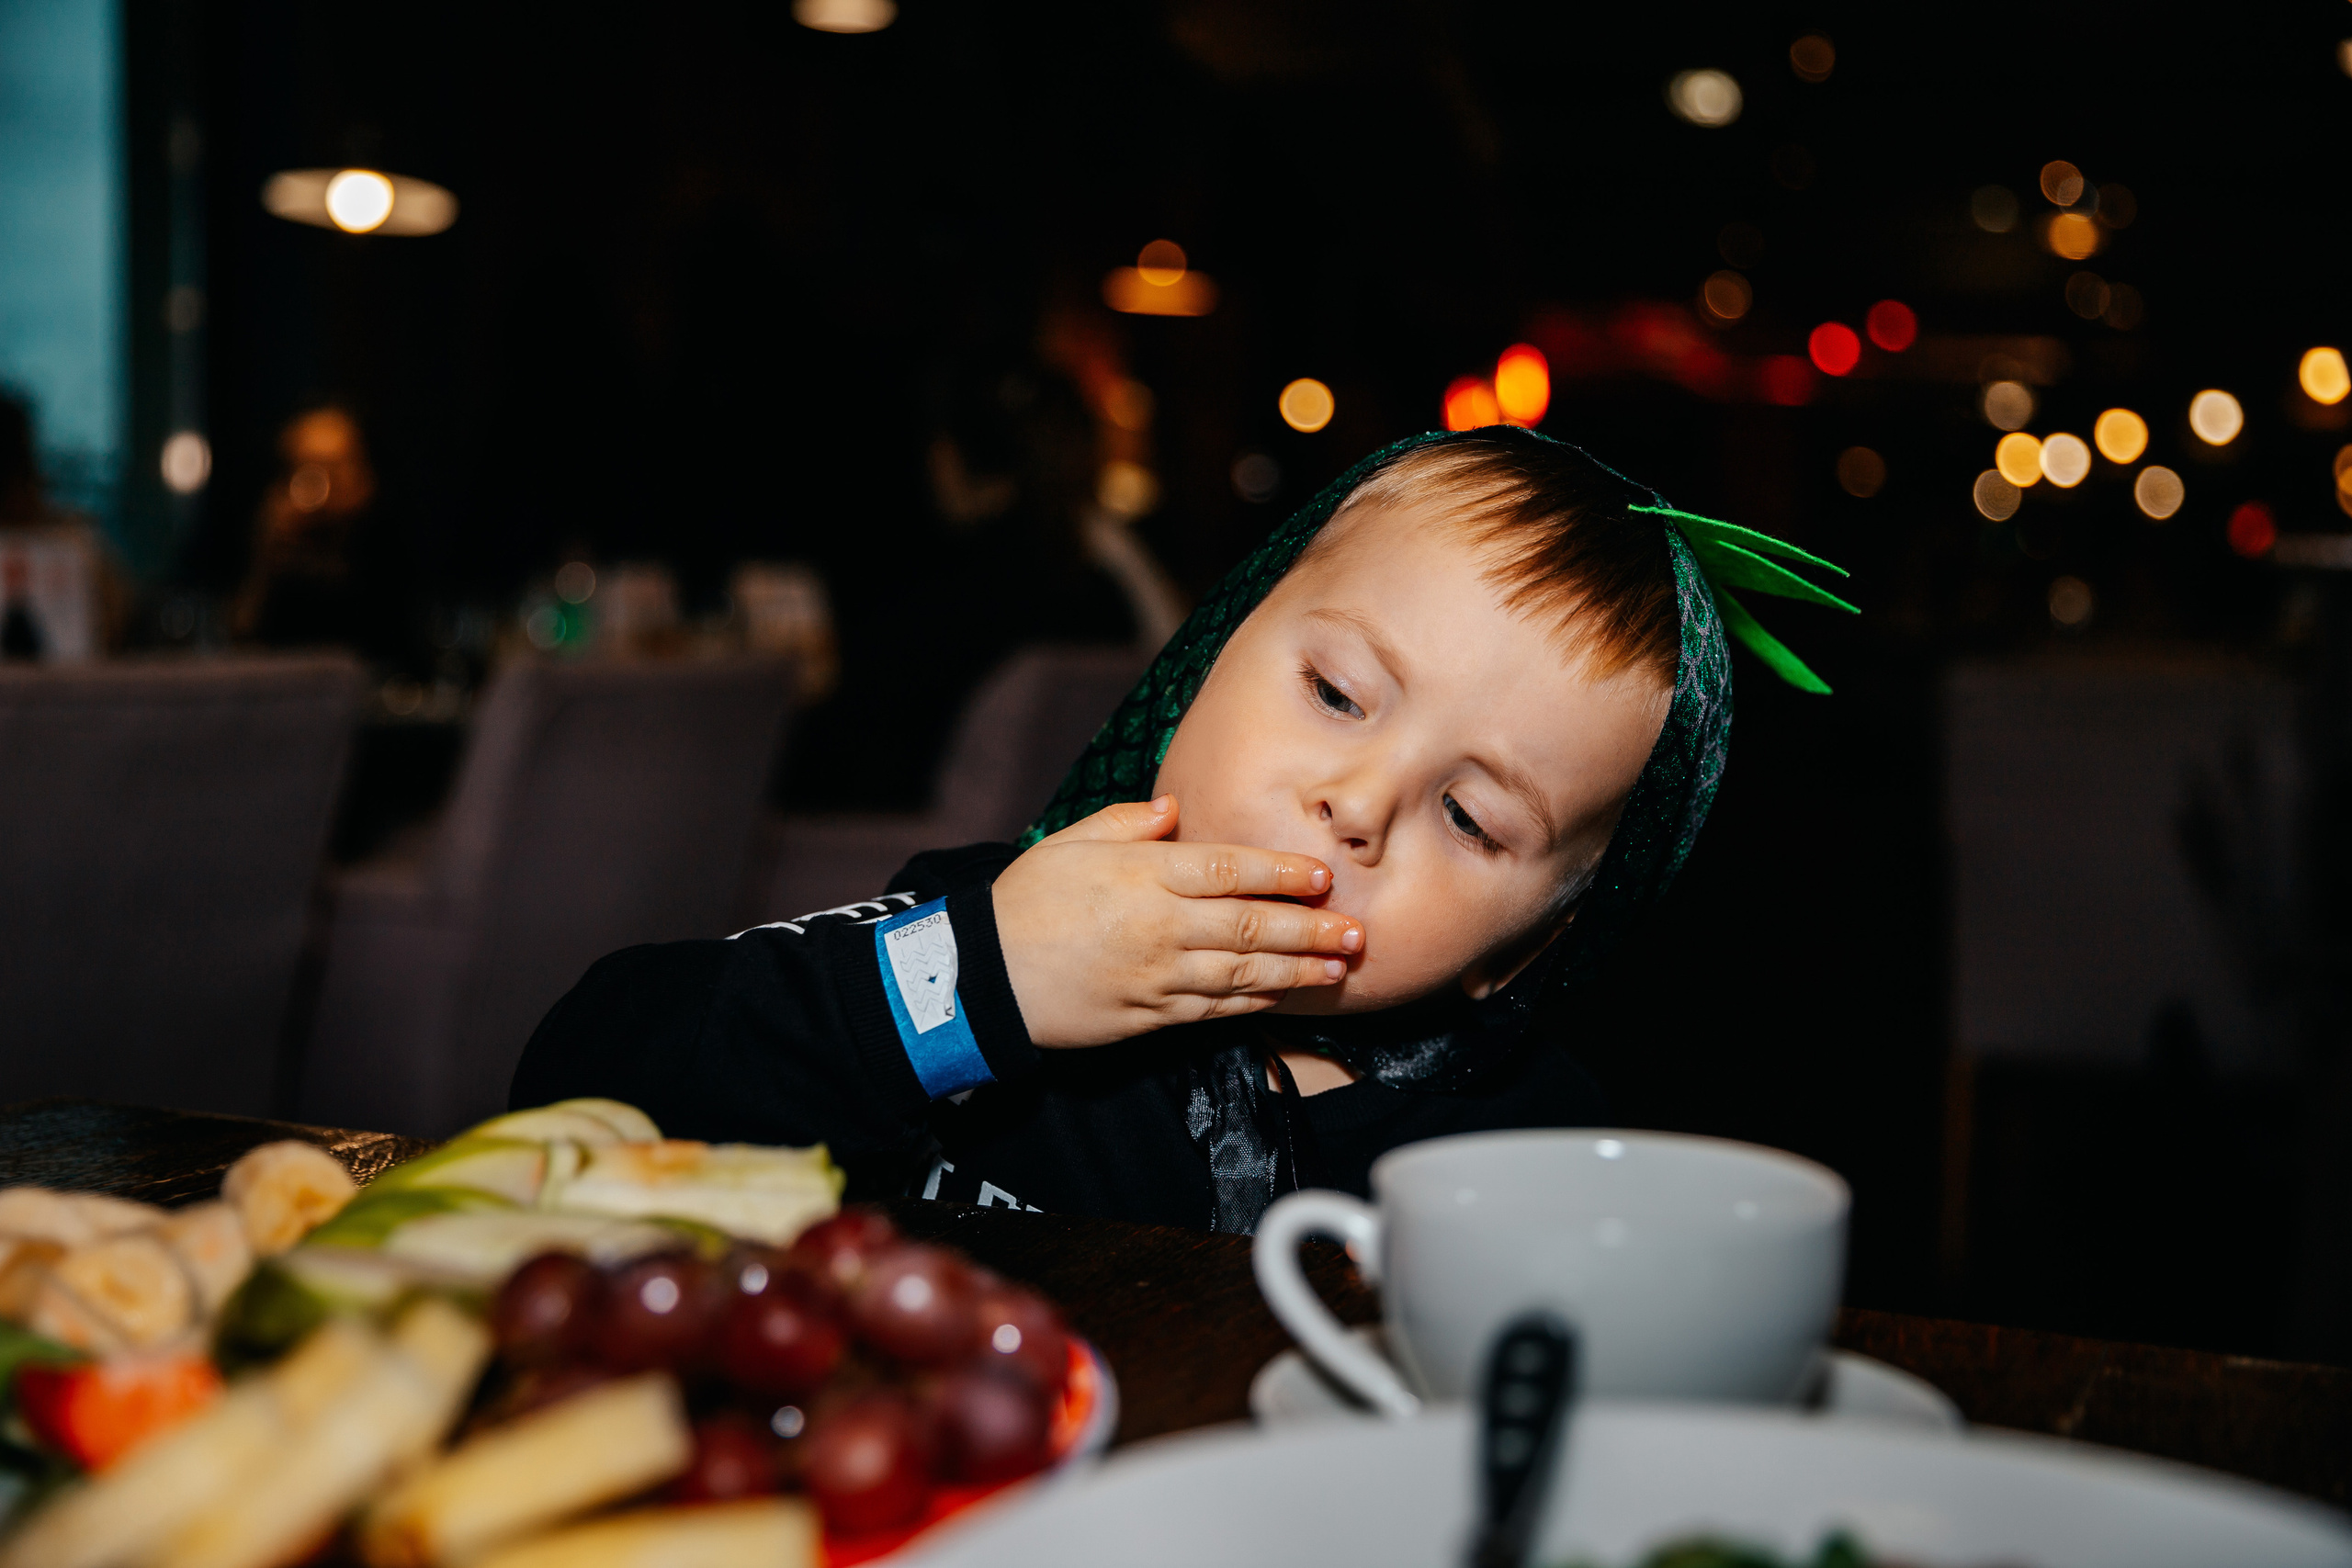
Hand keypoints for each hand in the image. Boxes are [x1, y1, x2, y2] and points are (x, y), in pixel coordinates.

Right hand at [992, 797, 1364, 1048]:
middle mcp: (1160, 927)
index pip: (1229, 869)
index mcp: (1143, 876)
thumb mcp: (1068, 844)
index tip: (1322, 876)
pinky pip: (1214, 1008)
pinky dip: (1254, 1001)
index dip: (1281, 873)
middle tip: (1357, 932)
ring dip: (1298, 971)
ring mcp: (1157, 976)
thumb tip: (1173, 810)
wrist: (982, 976)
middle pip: (1251, 926)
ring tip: (1340, 967)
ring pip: (1243, 973)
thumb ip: (1126, 825)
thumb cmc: (1025, 902)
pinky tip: (1284, 994)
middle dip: (1311, 929)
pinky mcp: (1149, 1016)